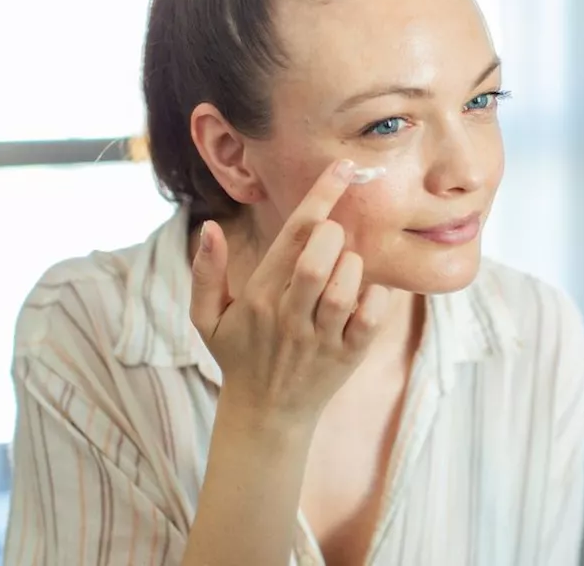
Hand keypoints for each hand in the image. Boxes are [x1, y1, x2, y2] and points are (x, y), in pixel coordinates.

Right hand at [190, 159, 390, 432]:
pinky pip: (371, 318)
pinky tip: (366, 292)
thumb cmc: (239, 355)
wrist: (265, 416)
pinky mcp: (348, 356)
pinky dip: (377, 298)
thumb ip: (207, 272)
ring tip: (344, 267)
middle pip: (317, 259)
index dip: (321, 196)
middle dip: (333, 233)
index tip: (344, 168)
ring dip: (353, 266)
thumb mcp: (207, 318)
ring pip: (345, 288)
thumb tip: (208, 228)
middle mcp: (289, 316)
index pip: (293, 236)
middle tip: (334, 235)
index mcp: (258, 297)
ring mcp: (321, 338)